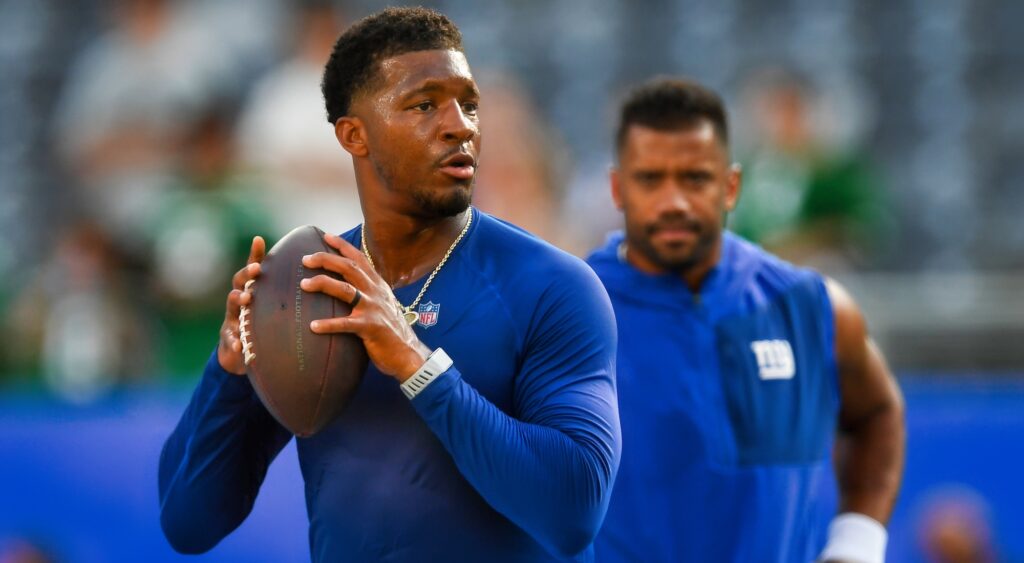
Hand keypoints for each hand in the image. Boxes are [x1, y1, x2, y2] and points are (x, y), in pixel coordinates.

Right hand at [217, 236, 264, 374]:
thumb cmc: (256, 324)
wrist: (239, 352)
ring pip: (232, 306)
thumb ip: (277, 287)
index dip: (254, 254)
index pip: (251, 271)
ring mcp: (231, 319)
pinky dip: (234, 342)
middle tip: (256, 270)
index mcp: (249, 292)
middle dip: (246, 275)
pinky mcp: (229, 339)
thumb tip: (291, 260)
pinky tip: (239, 345)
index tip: (259, 241)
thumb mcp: (267, 307)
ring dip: (237, 300)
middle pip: (238, 283)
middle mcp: (238, 302)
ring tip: (245, 298)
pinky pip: (230, 339)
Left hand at [299, 233, 430, 381]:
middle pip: (349, 268)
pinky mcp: (371, 327)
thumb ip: (368, 292)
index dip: (343, 246)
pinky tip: (313, 326)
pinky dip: (328, 324)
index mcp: (378, 285)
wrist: (408, 353)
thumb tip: (348, 285)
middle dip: (326, 260)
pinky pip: (345, 324)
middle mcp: (376, 292)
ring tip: (303, 285)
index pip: (360, 259)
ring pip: (345, 289)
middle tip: (305, 259)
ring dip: (323, 284)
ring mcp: (373, 308)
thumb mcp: (383, 304)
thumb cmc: (390, 330)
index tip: (326, 236)